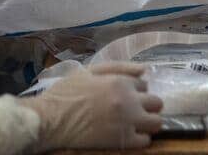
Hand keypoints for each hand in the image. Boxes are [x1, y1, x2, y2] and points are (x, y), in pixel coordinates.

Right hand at [25, 62, 162, 149]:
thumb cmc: (66, 92)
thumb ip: (119, 67)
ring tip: (136, 124)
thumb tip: (145, 70)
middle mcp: (129, 101)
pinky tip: (129, 136)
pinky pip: (145, 141)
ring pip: (157, 122)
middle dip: (148, 105)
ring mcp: (127, 122)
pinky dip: (140, 138)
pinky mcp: (122, 141)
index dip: (136, 91)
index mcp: (120, 82)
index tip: (126, 96)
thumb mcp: (90, 71)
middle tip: (136, 110)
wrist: (51, 119)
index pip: (144, 85)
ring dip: (149, 122)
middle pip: (157, 102)